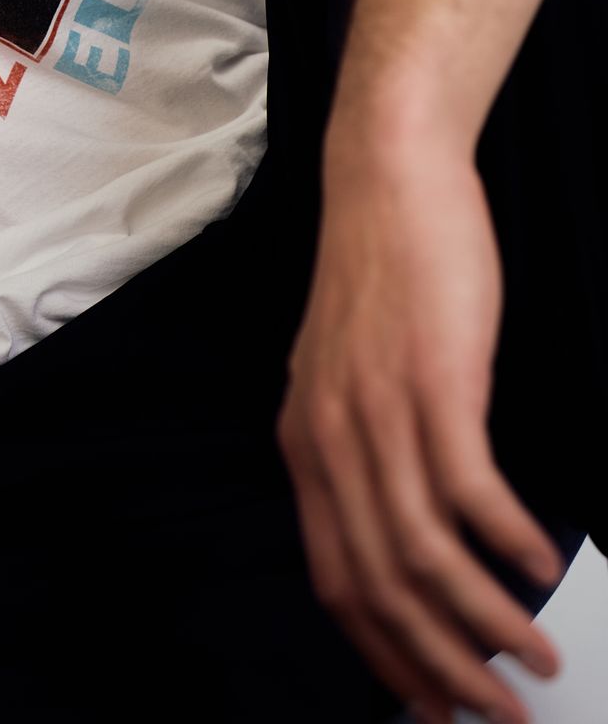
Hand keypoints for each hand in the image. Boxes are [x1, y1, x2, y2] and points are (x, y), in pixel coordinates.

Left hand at [274, 135, 564, 723]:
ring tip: (539, 658)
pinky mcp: (434, 383)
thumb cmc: (380, 272)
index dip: (386, 657)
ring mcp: (379, 412)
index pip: (335, 582)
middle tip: (502, 714)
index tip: (435, 706)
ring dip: (488, 622)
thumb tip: (398, 530)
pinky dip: (509, 541)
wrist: (386, 177)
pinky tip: (541, 563)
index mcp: (304, 444)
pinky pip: (471, 492)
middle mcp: (330, 439)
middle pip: (382, 588)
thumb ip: (357, 450)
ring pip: (427, 555)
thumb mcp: (343, 373)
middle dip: (444, 668)